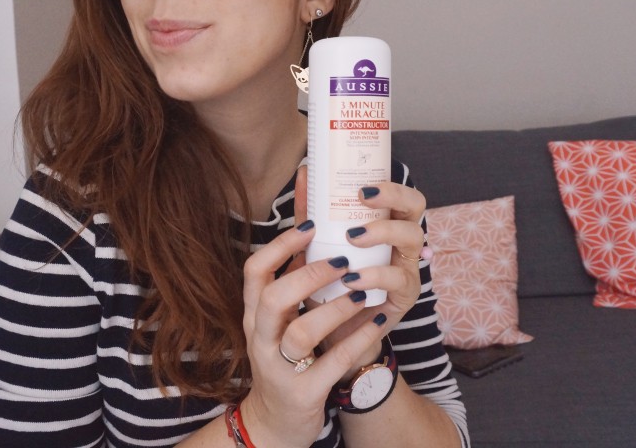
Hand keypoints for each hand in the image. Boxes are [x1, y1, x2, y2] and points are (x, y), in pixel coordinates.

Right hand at [238, 170, 391, 446]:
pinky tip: (380, 320)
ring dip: (335, 308)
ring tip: (363, 290)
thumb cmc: (285, 354)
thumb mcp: (280, 315)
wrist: (275, 421)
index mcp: (255, 313)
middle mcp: (261, 337)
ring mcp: (279, 367)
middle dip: (308, 274)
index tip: (313, 223)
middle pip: (272, 297)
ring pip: (301, 332)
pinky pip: (332, 363)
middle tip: (343, 259)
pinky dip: (358, 338)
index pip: (254, 270)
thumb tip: (308, 214)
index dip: (281, 244)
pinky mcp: (303, 393)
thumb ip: (292, 273)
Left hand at [298, 168, 428, 374]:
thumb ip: (312, 212)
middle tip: (362, 199)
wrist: (332, 333)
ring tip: (352, 238)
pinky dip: (374, 275)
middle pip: (416, 208)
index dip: (389, 185)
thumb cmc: (328, 282)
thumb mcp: (318, 244)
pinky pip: (398, 279)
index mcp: (386, 225)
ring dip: (382, 232)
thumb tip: (305, 172)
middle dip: (393, 197)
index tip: (361, 186)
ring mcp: (408, 267)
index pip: (400, 194)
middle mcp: (403, 242)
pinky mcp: (405, 296)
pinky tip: (352, 279)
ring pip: (413, 238)